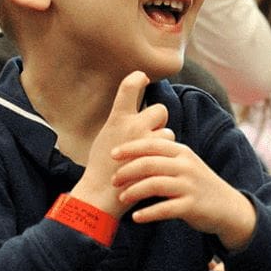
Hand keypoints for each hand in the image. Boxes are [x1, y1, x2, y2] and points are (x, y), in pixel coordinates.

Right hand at [70, 71, 172, 216]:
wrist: (100, 193)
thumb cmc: (101, 166)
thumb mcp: (105, 135)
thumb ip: (122, 122)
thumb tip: (139, 113)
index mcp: (117, 118)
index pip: (129, 86)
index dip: (139, 78)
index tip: (143, 77)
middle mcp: (133, 124)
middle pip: (160, 109)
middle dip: (158, 121)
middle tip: (147, 135)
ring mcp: (146, 139)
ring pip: (167, 130)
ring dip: (162, 141)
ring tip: (147, 156)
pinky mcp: (156, 155)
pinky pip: (169, 146)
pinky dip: (165, 155)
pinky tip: (154, 164)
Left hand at [112, 137, 257, 250]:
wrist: (228, 207)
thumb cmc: (198, 185)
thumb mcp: (185, 165)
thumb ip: (164, 158)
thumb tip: (132, 153)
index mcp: (182, 152)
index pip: (152, 144)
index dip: (130, 148)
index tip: (112, 154)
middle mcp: (186, 166)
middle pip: (149, 164)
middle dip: (127, 171)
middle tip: (113, 180)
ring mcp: (189, 186)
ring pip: (154, 184)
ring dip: (133, 191)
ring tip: (122, 198)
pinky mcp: (191, 206)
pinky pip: (164, 209)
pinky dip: (148, 213)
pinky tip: (136, 217)